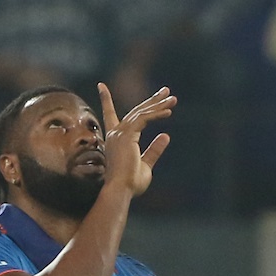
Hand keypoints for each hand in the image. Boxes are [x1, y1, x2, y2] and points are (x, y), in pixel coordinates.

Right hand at [97, 82, 174, 197]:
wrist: (121, 190)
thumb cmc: (130, 184)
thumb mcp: (146, 165)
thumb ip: (154, 150)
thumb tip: (166, 135)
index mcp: (115, 140)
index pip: (110, 114)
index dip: (106, 99)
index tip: (101, 85)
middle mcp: (115, 133)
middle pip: (134, 111)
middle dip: (151, 100)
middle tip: (166, 91)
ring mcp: (120, 133)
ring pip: (141, 112)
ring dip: (158, 105)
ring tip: (173, 99)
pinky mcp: (127, 134)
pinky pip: (144, 118)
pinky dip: (157, 114)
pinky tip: (169, 112)